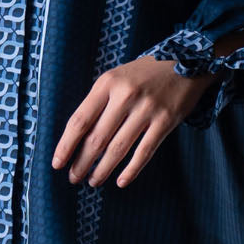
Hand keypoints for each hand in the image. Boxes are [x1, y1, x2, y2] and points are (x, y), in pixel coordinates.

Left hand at [51, 56, 213, 189]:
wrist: (187, 61)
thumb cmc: (144, 74)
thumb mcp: (117, 78)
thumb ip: (99, 102)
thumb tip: (78, 139)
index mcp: (108, 83)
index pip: (80, 120)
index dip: (66, 145)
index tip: (57, 163)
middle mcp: (126, 95)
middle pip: (97, 138)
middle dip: (82, 163)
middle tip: (73, 177)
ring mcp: (147, 109)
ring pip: (118, 149)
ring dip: (102, 170)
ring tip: (93, 181)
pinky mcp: (166, 121)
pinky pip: (144, 152)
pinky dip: (131, 170)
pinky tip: (121, 181)